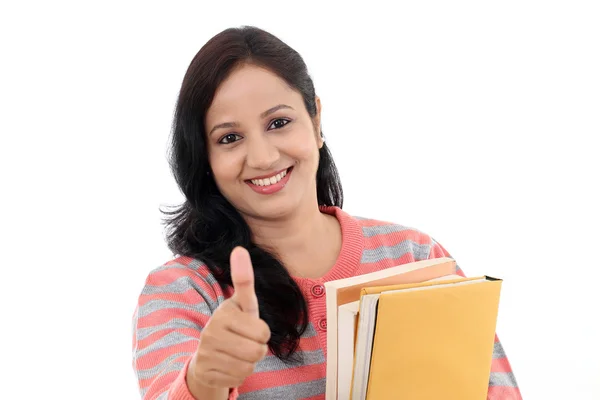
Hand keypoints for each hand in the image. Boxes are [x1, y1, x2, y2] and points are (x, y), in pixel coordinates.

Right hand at [187, 246, 270, 394]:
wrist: (206, 354)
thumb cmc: (233, 325)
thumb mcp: (242, 304)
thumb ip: (243, 279)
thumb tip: (239, 248)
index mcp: (224, 313)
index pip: (263, 331)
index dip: (262, 333)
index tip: (249, 325)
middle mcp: (212, 332)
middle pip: (258, 351)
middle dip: (257, 349)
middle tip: (245, 342)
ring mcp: (206, 353)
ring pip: (248, 366)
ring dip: (249, 362)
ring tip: (237, 353)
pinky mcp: (205, 372)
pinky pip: (237, 378)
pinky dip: (238, 374)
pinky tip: (228, 365)